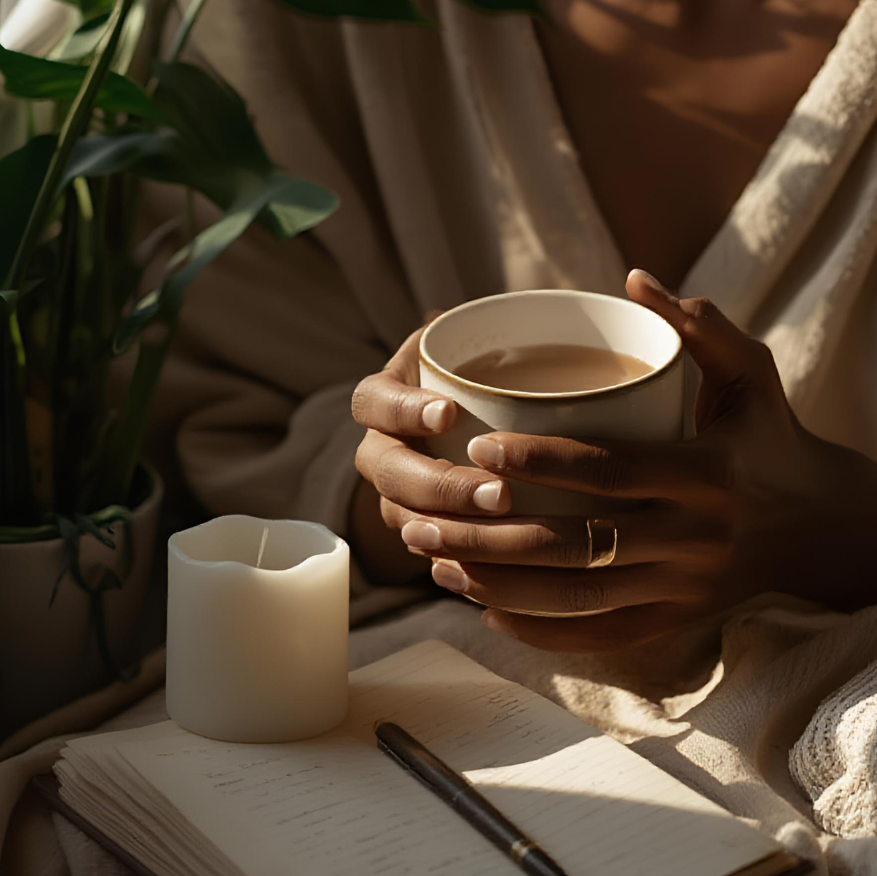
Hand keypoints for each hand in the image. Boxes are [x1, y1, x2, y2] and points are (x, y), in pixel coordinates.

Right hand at [351, 320, 515, 574]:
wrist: (467, 427)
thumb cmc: (469, 374)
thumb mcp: (463, 346)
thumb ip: (467, 329)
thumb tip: (459, 309)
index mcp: (382, 399)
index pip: (373, 402)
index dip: (403, 410)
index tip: (448, 410)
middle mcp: (379, 450)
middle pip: (389, 473)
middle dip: (440, 486)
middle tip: (497, 492)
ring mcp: (394, 495)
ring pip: (404, 519)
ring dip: (450, 529)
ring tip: (502, 529)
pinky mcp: (419, 531)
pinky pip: (427, 552)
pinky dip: (455, 560)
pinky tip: (492, 566)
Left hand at [388, 271, 876, 650]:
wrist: (823, 530)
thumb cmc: (772, 435)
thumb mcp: (753, 373)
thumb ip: (700, 326)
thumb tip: (633, 277)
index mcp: (706, 475)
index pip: (608, 471)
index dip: (539, 460)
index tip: (479, 447)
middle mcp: (692, 540)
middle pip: (576, 545)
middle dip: (491, 536)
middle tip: (424, 517)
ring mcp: (681, 589)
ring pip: (575, 597)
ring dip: (498, 585)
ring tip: (434, 562)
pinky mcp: (674, 622)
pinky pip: (597, 636)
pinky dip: (537, 629)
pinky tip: (485, 606)